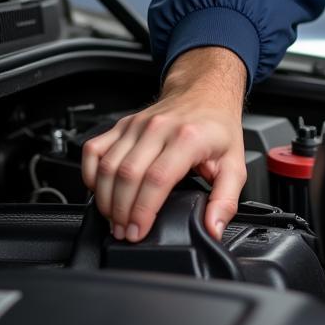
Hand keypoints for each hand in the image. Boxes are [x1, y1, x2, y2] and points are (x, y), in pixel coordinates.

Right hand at [81, 46, 246, 242]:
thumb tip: (213, 227)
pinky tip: (101, 191)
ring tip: (114, 219)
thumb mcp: (234, 164)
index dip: (142, 211)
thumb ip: (225, 200)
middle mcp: (159, 128)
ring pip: (107, 166)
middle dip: (121, 212)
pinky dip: (90, 174)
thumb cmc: (218, 128)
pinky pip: (94, 150)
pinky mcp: (123, 124)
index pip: (157, 179)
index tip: (137, 232)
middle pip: (128, 176)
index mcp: (188, 138)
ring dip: (105, 199)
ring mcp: (138, 125)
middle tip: (124, 232)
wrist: (206, 92)